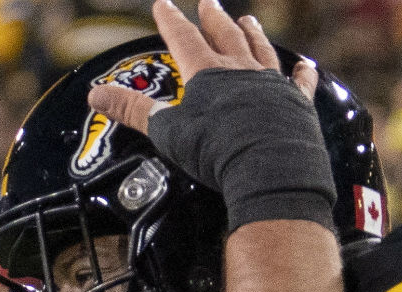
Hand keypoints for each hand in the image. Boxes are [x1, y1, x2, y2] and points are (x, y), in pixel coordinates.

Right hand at [87, 0, 318, 134]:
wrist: (269, 166)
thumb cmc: (216, 150)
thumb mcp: (166, 131)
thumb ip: (132, 110)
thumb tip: (96, 95)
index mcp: (207, 73)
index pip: (184, 38)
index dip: (171, 21)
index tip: (163, 5)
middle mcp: (241, 71)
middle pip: (225, 35)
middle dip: (214, 18)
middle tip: (209, 2)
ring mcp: (272, 85)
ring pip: (261, 50)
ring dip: (253, 35)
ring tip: (248, 21)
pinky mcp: (297, 105)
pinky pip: (301, 83)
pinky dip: (303, 73)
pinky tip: (305, 65)